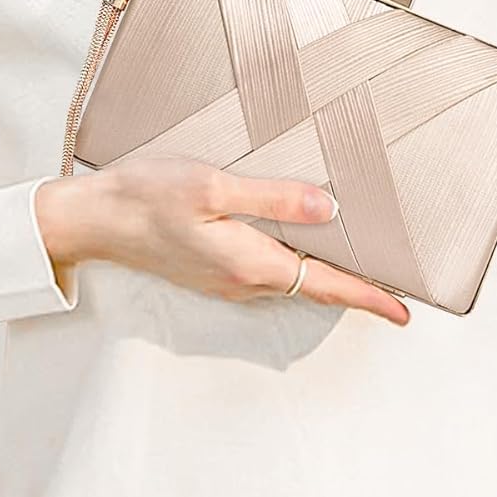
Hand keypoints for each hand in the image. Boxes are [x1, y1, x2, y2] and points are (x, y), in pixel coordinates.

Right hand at [38, 158, 410, 324]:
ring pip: (288, 279)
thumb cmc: (147, 195)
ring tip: (359, 261)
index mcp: (248, 262)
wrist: (92, 218)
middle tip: (395, 283)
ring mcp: (223, 278)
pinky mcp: (210, 268)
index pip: (322, 284)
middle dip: (354, 287)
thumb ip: (272, 198)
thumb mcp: (213, 184)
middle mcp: (240, 280)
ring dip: (324, 274)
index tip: (404, 313)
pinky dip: (295, 263)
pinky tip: (300, 242)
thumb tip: (329, 209)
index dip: (367, 297)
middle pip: (311, 286)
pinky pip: (265, 271)